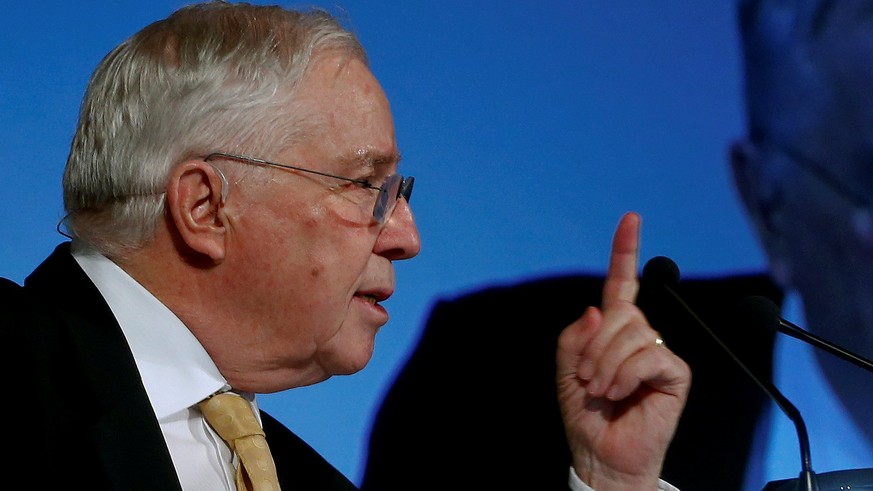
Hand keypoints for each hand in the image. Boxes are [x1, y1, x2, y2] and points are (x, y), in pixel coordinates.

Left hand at [556, 212, 690, 490]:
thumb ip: (575, 336)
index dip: (624, 251)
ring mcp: (657, 352)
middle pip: (621, 312)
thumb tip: (597, 309)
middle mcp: (638, 335)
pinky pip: (648, 356)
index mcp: (612, 329)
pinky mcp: (675, 372)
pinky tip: (618, 394)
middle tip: (587, 379)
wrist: (602, 453)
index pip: (621, 283)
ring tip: (601, 391)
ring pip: (632, 333)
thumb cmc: (585, 413)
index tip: (630, 219)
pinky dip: (625, 375)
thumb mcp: (566, 370)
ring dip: (606, 365)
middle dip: (594, 347)